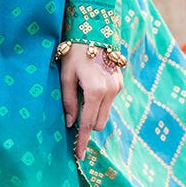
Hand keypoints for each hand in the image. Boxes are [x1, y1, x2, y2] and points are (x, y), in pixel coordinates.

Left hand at [58, 44, 123, 160]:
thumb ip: (68, 101)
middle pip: (99, 122)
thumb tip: (70, 123)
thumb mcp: (66, 77)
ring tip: (81, 96)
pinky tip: (90, 89)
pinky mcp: (120, 83)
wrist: (94, 31)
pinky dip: (99, 103)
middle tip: (73, 118)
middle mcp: (111, 91)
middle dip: (88, 125)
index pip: (88, 123)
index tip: (79, 155)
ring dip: (94, 113)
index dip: (83, 140)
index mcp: (96, 91)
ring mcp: (118, 87)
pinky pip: (109, 102)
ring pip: (105, 113)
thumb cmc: (74, 52)